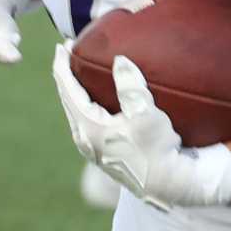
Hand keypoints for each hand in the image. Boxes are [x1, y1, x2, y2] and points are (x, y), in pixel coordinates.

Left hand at [50, 45, 230, 209]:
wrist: (169, 183)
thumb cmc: (157, 149)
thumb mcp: (145, 113)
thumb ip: (130, 85)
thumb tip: (119, 61)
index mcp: (88, 127)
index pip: (68, 89)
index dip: (63, 65)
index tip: (62, 46)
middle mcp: (84, 138)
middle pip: (67, 100)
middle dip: (66, 75)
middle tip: (68, 54)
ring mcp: (92, 148)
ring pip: (76, 111)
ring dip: (75, 91)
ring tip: (80, 73)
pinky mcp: (103, 152)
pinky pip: (86, 121)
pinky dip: (86, 104)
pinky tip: (96, 100)